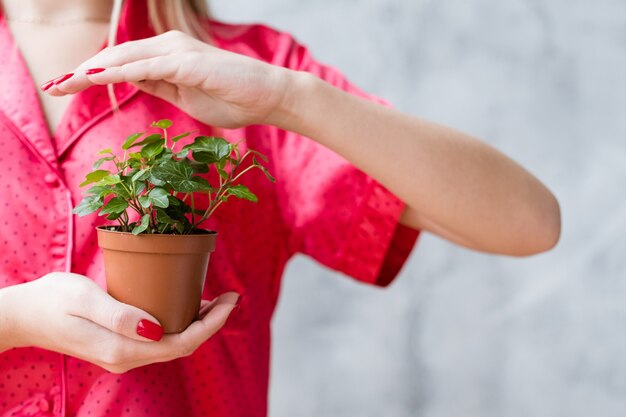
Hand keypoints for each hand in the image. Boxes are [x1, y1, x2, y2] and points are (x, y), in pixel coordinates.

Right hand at [0, 272, 238, 372]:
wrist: (21, 316)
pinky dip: (180, 323)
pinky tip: (186, 304)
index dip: (212, 325)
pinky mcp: (118, 347)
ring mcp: (122, 356)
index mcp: (122, 349)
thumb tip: (156, 328)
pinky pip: (159, 340)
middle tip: (231, 296)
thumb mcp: (85, 299)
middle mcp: (126, 359)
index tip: (231, 302)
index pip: (182, 343)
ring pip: (173, 344)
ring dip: (197, 324)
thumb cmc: (51, 301)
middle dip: (211, 323)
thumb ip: (121, 315)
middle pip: (183, 346)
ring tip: (215, 298)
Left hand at [42, 30, 294, 128]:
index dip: (93, 73)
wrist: (269, 98)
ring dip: (91, 71)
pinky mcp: (188, 63)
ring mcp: (178, 52)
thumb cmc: (234, 99)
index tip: (68, 87)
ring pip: (125, 58)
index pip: (123, 62)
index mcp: (169, 55)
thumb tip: (130, 80)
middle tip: (53, 86)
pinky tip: (94, 79)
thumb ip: (159, 85)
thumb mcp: (186, 96)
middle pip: (116, 56)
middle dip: (83, 71)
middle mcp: (170, 47)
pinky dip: (116, 72)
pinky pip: (144, 67)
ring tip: (64, 83)